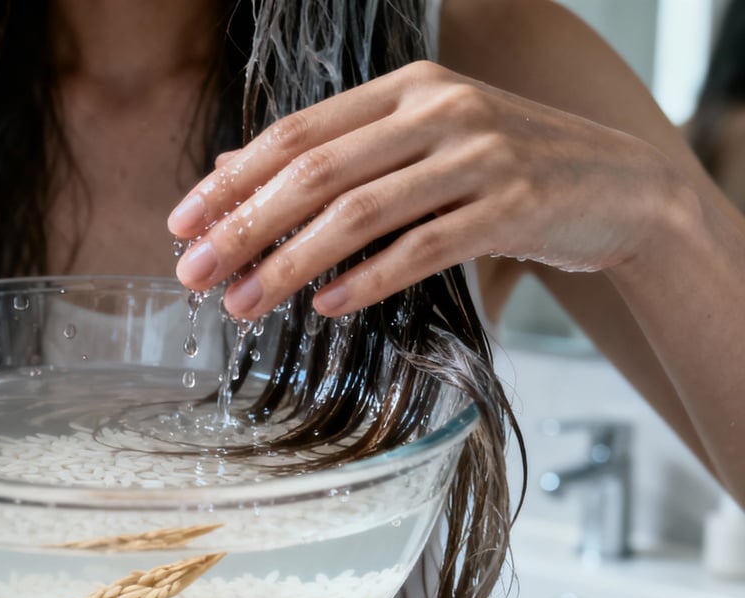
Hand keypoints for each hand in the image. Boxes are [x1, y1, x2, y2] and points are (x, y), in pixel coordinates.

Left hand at [169, 60, 684, 319]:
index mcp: (405, 88)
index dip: (232, 180)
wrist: (619, 187)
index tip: (182, 224)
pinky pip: (423, 247)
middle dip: (244, 227)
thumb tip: (230, 167)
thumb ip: (334, 152)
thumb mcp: (416, 143)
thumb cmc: (502, 168)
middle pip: (315, 173)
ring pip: (360, 212)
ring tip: (245, 304)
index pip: (295, 133)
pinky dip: (368, 279)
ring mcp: (480, 155)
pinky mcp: (514, 206)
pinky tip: (325, 305)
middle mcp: (439, 110)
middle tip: (194, 273)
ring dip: (291, 263)